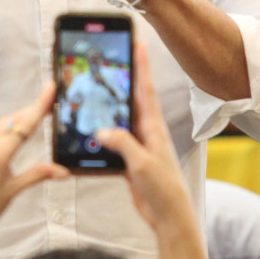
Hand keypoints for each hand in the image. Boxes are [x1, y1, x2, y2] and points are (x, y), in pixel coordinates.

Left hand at [0, 85, 67, 240]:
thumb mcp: (13, 191)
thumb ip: (37, 175)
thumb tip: (64, 171)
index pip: (24, 124)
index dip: (39, 105)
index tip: (50, 87)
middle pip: (12, 120)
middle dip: (30, 111)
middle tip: (49, 104)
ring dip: (16, 118)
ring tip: (33, 117)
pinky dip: (2, 127)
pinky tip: (9, 132)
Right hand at [97, 43, 192, 234]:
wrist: (169, 215)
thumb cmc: (163, 189)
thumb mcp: (142, 164)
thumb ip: (123, 143)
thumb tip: (103, 129)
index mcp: (154, 128)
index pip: (146, 89)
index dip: (142, 66)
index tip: (139, 43)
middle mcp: (147, 132)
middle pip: (133, 98)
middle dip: (126, 77)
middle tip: (114, 56)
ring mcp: (139, 145)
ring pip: (122, 118)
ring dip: (112, 104)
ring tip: (98, 86)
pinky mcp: (131, 159)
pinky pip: (115, 140)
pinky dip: (103, 134)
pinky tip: (91, 131)